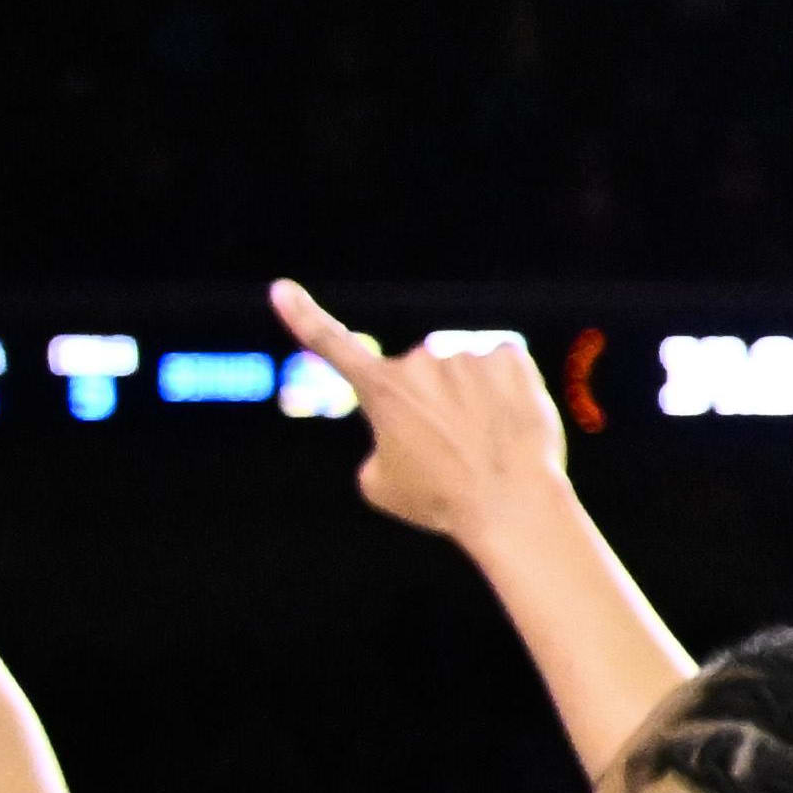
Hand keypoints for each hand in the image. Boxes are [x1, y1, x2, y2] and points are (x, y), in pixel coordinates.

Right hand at [270, 281, 572, 547]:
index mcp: (380, 389)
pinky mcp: (508, 354)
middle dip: (434, 404)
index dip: (302, 315)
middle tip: (452, 450)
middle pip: (422, 377)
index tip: (281, 289)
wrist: (511, 504)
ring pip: (464, 372)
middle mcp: (418, 360)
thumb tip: (400, 429)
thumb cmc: (443, 501)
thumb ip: (381, 444)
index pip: (330, 344)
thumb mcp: (383, 484)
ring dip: (472, 398)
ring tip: (484, 442)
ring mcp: (465, 353)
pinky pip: (502, 365)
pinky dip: (507, 389)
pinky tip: (510, 420)